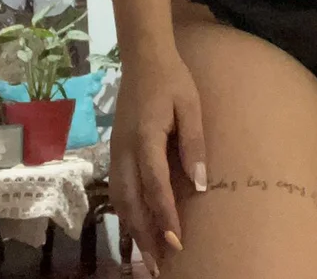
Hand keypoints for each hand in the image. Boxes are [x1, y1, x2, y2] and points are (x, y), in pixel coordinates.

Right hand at [109, 49, 206, 276]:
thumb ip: (194, 144)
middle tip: (158, 266)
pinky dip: (124, 213)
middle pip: (131, 199)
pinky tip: (134, 228)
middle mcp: (125, 148)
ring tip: (146, 257)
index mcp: (146, 136)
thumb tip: (201, 185)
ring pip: (118, 198)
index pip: (155, 183)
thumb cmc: (172, 80)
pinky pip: (116, 189)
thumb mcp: (190, 106)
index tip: (177, 241)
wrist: (143, 58)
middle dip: (144, 234)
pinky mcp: (115, 151)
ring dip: (131, 229)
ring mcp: (116, 150)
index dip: (165, 214)